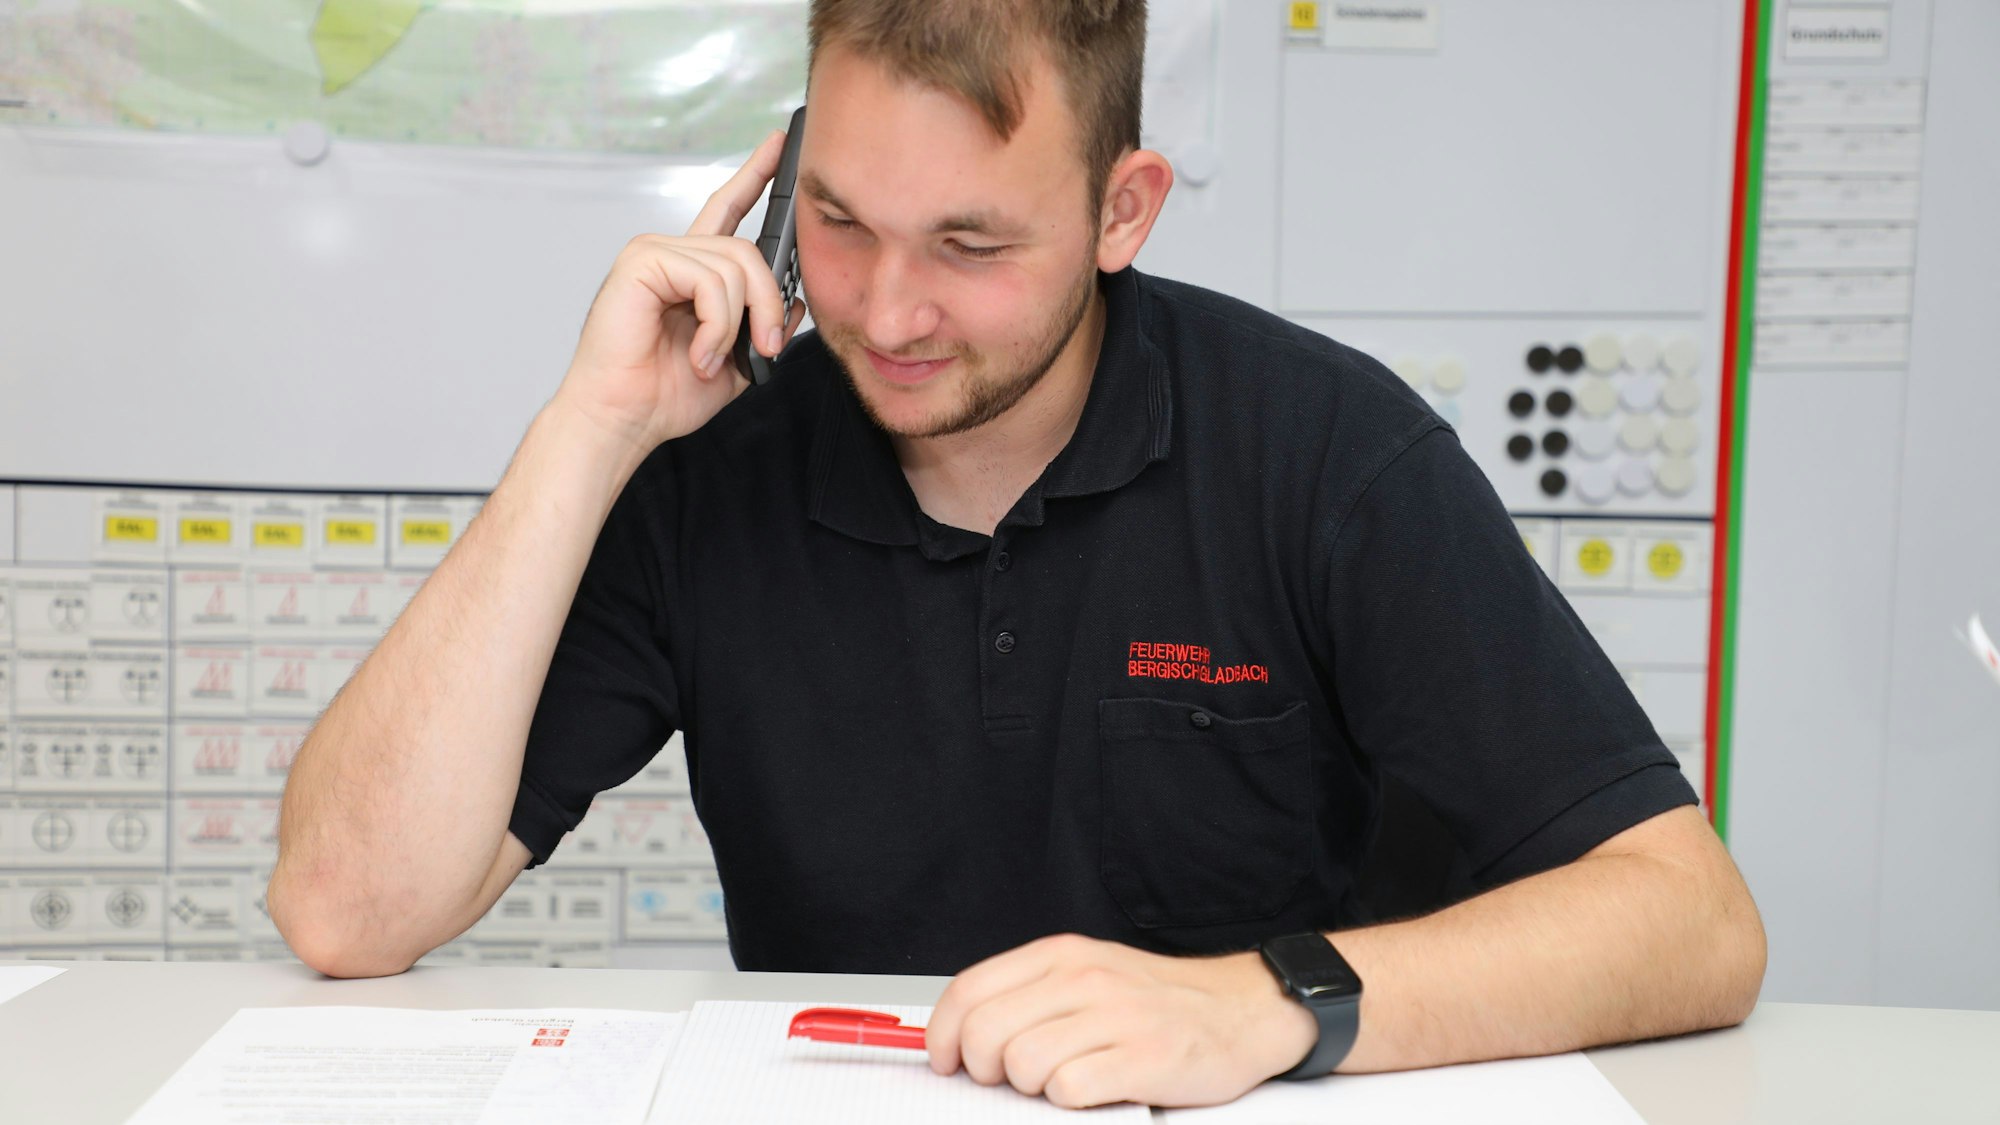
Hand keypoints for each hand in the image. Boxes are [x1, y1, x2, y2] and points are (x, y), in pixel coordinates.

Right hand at [553, 127, 808, 458]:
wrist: (623, 419)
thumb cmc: (664, 394)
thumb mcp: (735, 362)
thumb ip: (763, 328)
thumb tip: (795, 301)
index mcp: (690, 271)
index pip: (728, 209)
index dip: (755, 175)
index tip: (781, 144)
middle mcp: (671, 253)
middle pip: (748, 250)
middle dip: (769, 303)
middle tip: (767, 348)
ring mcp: (653, 252)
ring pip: (734, 266)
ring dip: (738, 324)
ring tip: (715, 360)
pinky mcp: (641, 262)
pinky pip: (708, 280)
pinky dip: (716, 325)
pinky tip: (700, 355)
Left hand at [925, 933, 1319, 1108]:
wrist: (1243, 1009)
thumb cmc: (1160, 1000)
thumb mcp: (1089, 973)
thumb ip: (1030, 994)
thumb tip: (963, 1036)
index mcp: (1062, 955)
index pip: (971, 989)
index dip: (944, 1033)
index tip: (946, 1059)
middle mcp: (1084, 979)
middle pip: (987, 1032)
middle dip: (983, 1069)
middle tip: (1005, 1079)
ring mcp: (1115, 1018)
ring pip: (1023, 1064)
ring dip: (1031, 1087)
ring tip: (1060, 1081)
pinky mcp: (1143, 1059)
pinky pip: (1070, 1090)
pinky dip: (1071, 1101)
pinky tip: (1093, 1090)